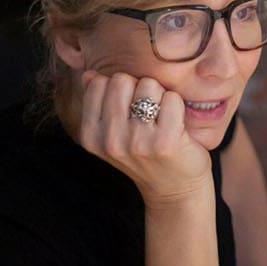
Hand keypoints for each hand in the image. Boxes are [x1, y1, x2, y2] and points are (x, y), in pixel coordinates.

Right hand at [77, 71, 213, 208]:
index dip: (119, 88)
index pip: (98, 83)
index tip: (129, 107)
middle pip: (122, 80)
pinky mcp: (165, 142)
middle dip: (138, 88)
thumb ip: (99, 102)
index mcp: (90, 135)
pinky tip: (177, 125)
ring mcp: (137, 142)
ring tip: (161, 119)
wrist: (174, 191)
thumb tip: (89, 74)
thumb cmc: (145, 155)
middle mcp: (110, 140)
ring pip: (148, 85)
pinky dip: (178, 105)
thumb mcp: (112, 133)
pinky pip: (172, 98)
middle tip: (148, 112)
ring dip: (159, 95)